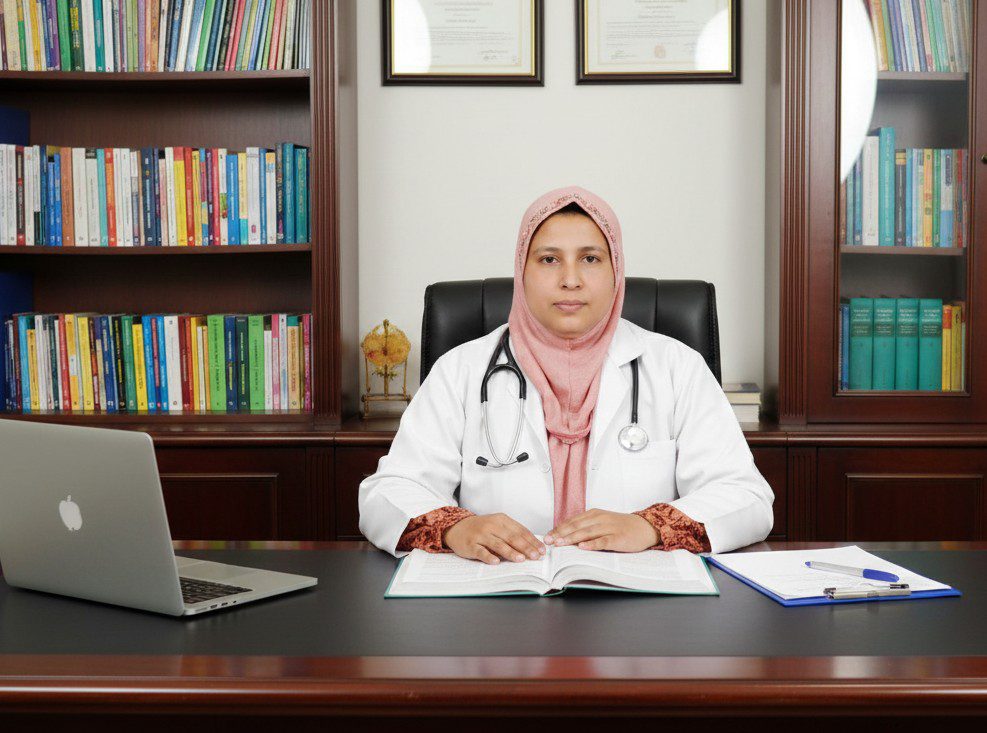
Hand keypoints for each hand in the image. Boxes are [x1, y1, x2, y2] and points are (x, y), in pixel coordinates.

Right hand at [443, 513, 546, 564]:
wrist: (456, 527)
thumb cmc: (482, 529)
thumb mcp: (497, 526)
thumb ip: (512, 534)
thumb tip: (532, 546)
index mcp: (501, 520)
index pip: (520, 530)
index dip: (532, 540)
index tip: (542, 550)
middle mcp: (491, 525)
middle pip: (511, 537)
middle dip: (525, 547)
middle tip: (536, 556)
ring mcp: (480, 535)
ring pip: (498, 544)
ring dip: (510, 552)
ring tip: (521, 559)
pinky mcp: (470, 545)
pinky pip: (481, 551)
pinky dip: (489, 556)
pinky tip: (496, 562)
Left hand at [544, 509, 658, 552]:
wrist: (644, 527)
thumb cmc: (621, 527)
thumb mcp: (602, 522)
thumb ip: (586, 527)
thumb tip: (566, 537)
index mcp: (594, 514)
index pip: (572, 521)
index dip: (558, 529)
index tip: (547, 536)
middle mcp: (599, 519)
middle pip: (576, 526)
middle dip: (560, 534)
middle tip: (548, 541)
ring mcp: (609, 528)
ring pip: (587, 533)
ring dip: (572, 538)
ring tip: (560, 544)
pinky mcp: (618, 538)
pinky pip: (603, 541)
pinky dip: (592, 544)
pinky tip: (583, 547)